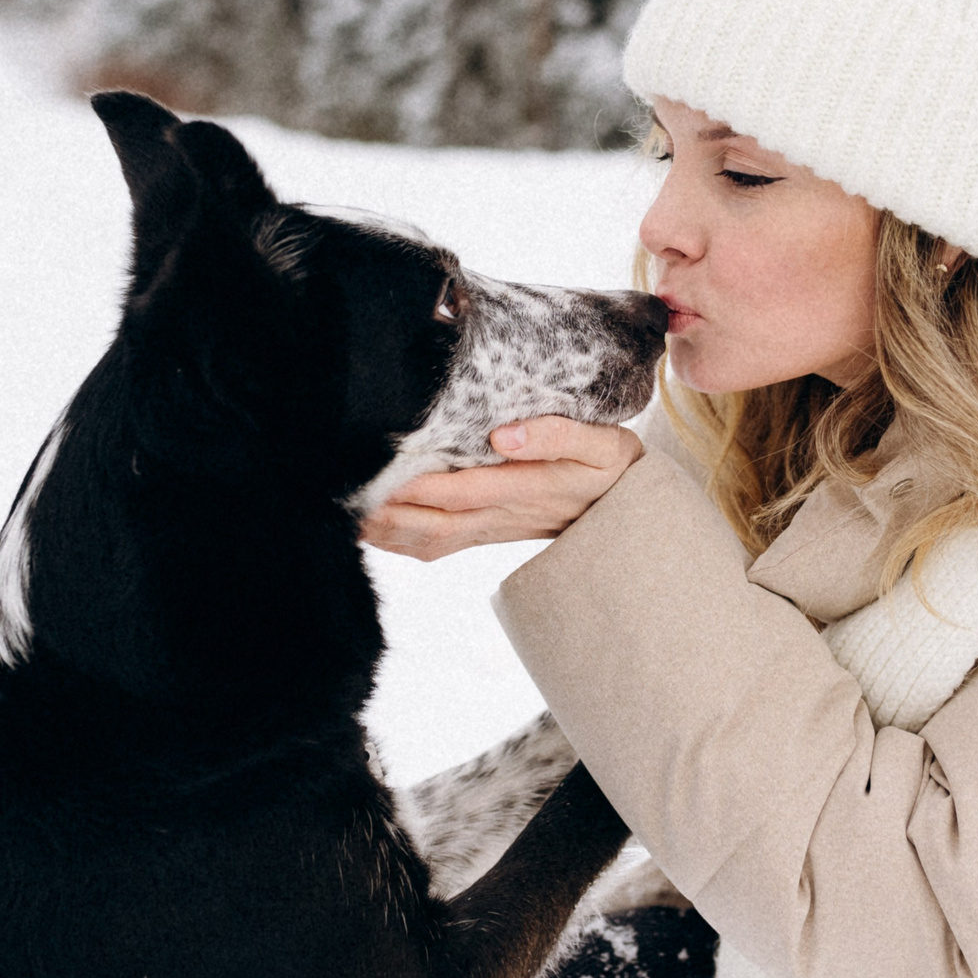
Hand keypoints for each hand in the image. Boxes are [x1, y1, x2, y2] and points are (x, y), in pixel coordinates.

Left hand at [358, 416, 643, 562]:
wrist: (632, 508)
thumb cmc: (615, 468)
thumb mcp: (604, 444)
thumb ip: (558, 434)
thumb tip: (504, 434)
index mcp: (528, 488)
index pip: (462, 489)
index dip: (419, 486)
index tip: (381, 472)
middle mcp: (504, 514)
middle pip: (435, 521)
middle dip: (388, 512)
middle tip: (344, 496)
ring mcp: (494, 529)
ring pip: (432, 538)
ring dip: (388, 531)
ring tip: (346, 517)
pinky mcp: (490, 532)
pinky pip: (440, 544)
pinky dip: (403, 541)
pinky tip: (373, 530)